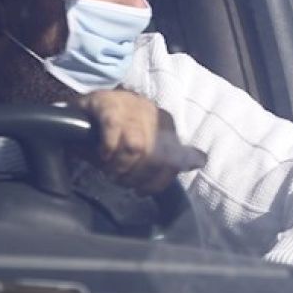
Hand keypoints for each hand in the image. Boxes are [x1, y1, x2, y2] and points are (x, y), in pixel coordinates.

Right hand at [73, 89, 187, 194]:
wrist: (92, 102)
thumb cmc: (121, 127)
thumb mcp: (148, 140)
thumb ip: (172, 154)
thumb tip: (201, 161)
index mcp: (165, 122)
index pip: (174, 159)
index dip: (158, 180)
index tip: (141, 190)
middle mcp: (151, 112)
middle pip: (154, 156)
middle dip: (136, 176)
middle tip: (121, 180)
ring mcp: (129, 106)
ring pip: (136, 146)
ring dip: (121, 166)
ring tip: (110, 171)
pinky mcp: (106, 104)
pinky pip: (113, 131)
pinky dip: (108, 149)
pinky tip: (103, 154)